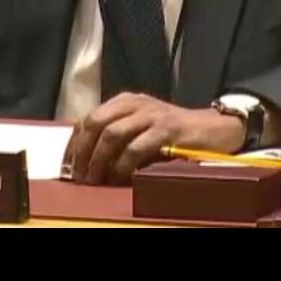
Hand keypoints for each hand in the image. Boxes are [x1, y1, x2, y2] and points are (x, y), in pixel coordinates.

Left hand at [63, 93, 244, 185]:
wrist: (212, 130)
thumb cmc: (174, 134)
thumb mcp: (142, 128)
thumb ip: (118, 135)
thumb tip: (86, 159)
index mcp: (126, 100)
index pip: (90, 117)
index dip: (74, 143)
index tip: (68, 165)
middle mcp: (136, 103)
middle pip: (96, 122)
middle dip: (83, 151)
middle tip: (81, 175)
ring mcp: (152, 114)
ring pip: (113, 134)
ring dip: (100, 160)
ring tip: (97, 180)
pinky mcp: (167, 130)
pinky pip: (136, 148)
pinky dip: (124, 165)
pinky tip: (121, 177)